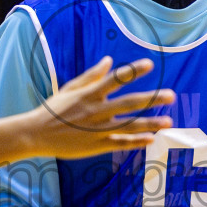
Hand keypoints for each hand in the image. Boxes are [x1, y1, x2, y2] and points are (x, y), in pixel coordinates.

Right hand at [29, 58, 174, 158]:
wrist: (35, 134)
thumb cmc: (53, 109)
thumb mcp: (70, 88)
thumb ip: (91, 75)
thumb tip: (109, 60)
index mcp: (89, 93)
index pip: (116, 79)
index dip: (133, 71)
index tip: (150, 65)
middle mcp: (96, 110)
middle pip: (129, 103)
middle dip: (151, 99)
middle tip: (171, 95)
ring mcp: (97, 129)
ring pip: (129, 125)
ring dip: (150, 123)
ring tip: (169, 121)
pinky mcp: (96, 145)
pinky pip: (120, 142)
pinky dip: (136, 141)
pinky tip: (151, 139)